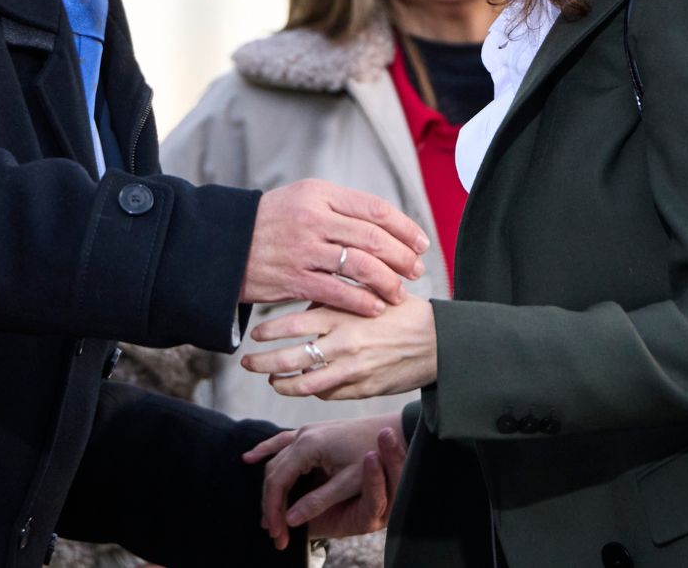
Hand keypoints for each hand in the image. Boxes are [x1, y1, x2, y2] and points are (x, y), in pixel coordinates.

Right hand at [242, 415, 407, 549]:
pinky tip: (249, 458)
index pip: (278, 482)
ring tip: (266, 513)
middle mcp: (302, 435)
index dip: (274, 510)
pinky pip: (280, 444)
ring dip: (269, 487)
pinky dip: (265, 452)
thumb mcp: (349, 482)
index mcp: (309, 446)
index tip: (275, 532)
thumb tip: (291, 519)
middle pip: (273, 473)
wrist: (395, 429)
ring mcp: (305, 432)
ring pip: (276, 461)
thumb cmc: (375, 455)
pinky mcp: (311, 433)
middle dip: (270, 504)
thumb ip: (319, 500)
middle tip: (272, 531)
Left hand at [243, 295, 437, 399]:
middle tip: (247, 363)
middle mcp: (344, 345)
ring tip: (272, 379)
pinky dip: (312, 391)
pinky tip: (306, 384)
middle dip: (263, 363)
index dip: (268, 331)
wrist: (439, 343)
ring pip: (304, 384)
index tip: (255, 334)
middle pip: (290, 359)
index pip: (292, 325)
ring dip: (282, 383)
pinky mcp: (363, 389)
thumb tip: (306, 292)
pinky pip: (328, 394)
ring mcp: (353, 371)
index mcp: (344, 315)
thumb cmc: (404, 312)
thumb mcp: (371, 292)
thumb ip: (339, 294)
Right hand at [244, 180, 428, 316]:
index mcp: (320, 194)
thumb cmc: (271, 223)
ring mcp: (304, 249)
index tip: (420, 243)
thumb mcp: (302, 200)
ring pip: (361, 266)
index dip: (404, 228)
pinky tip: (375, 307)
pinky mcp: (294, 279)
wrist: (223, 245)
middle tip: (415, 270)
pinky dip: (362, 301)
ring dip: (387, 282)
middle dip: (401, 257)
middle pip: (374, 238)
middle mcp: (314, 218)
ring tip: (398, 293)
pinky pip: (338, 292)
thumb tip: (384, 223)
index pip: (375, 209)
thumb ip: (340, 208)